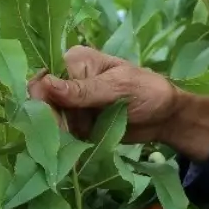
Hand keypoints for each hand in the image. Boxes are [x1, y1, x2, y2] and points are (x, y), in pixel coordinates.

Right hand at [28, 46, 179, 142]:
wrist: (166, 118)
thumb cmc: (148, 92)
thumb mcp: (118, 87)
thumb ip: (83, 90)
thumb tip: (44, 85)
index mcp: (75, 60)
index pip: (45, 78)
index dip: (44, 99)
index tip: (55, 118)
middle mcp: (68, 80)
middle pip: (43, 102)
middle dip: (55, 120)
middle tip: (75, 133)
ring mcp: (72, 103)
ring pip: (51, 121)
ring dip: (64, 134)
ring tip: (86, 138)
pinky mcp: (78, 123)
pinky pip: (63, 134)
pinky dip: (70, 143)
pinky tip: (78, 148)